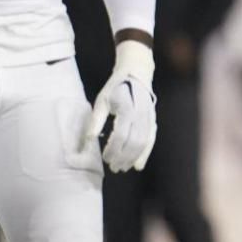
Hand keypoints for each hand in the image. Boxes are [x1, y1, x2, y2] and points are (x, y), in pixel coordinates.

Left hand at [87, 40, 157, 172]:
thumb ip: (96, 121)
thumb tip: (88, 140)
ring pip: (143, 144)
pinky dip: (145, 154)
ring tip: (123, 167)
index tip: (104, 158)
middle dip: (123, 157)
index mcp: (126, 109)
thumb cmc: (116, 87)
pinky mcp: (152, 121)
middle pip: (133, 143)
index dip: (113, 149)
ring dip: (133, 158)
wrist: (137, 73)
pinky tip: (138, 165)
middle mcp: (140, 115)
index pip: (120, 136)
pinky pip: (150, 141)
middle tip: (113, 167)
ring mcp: (149, 119)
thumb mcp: (102, 100)